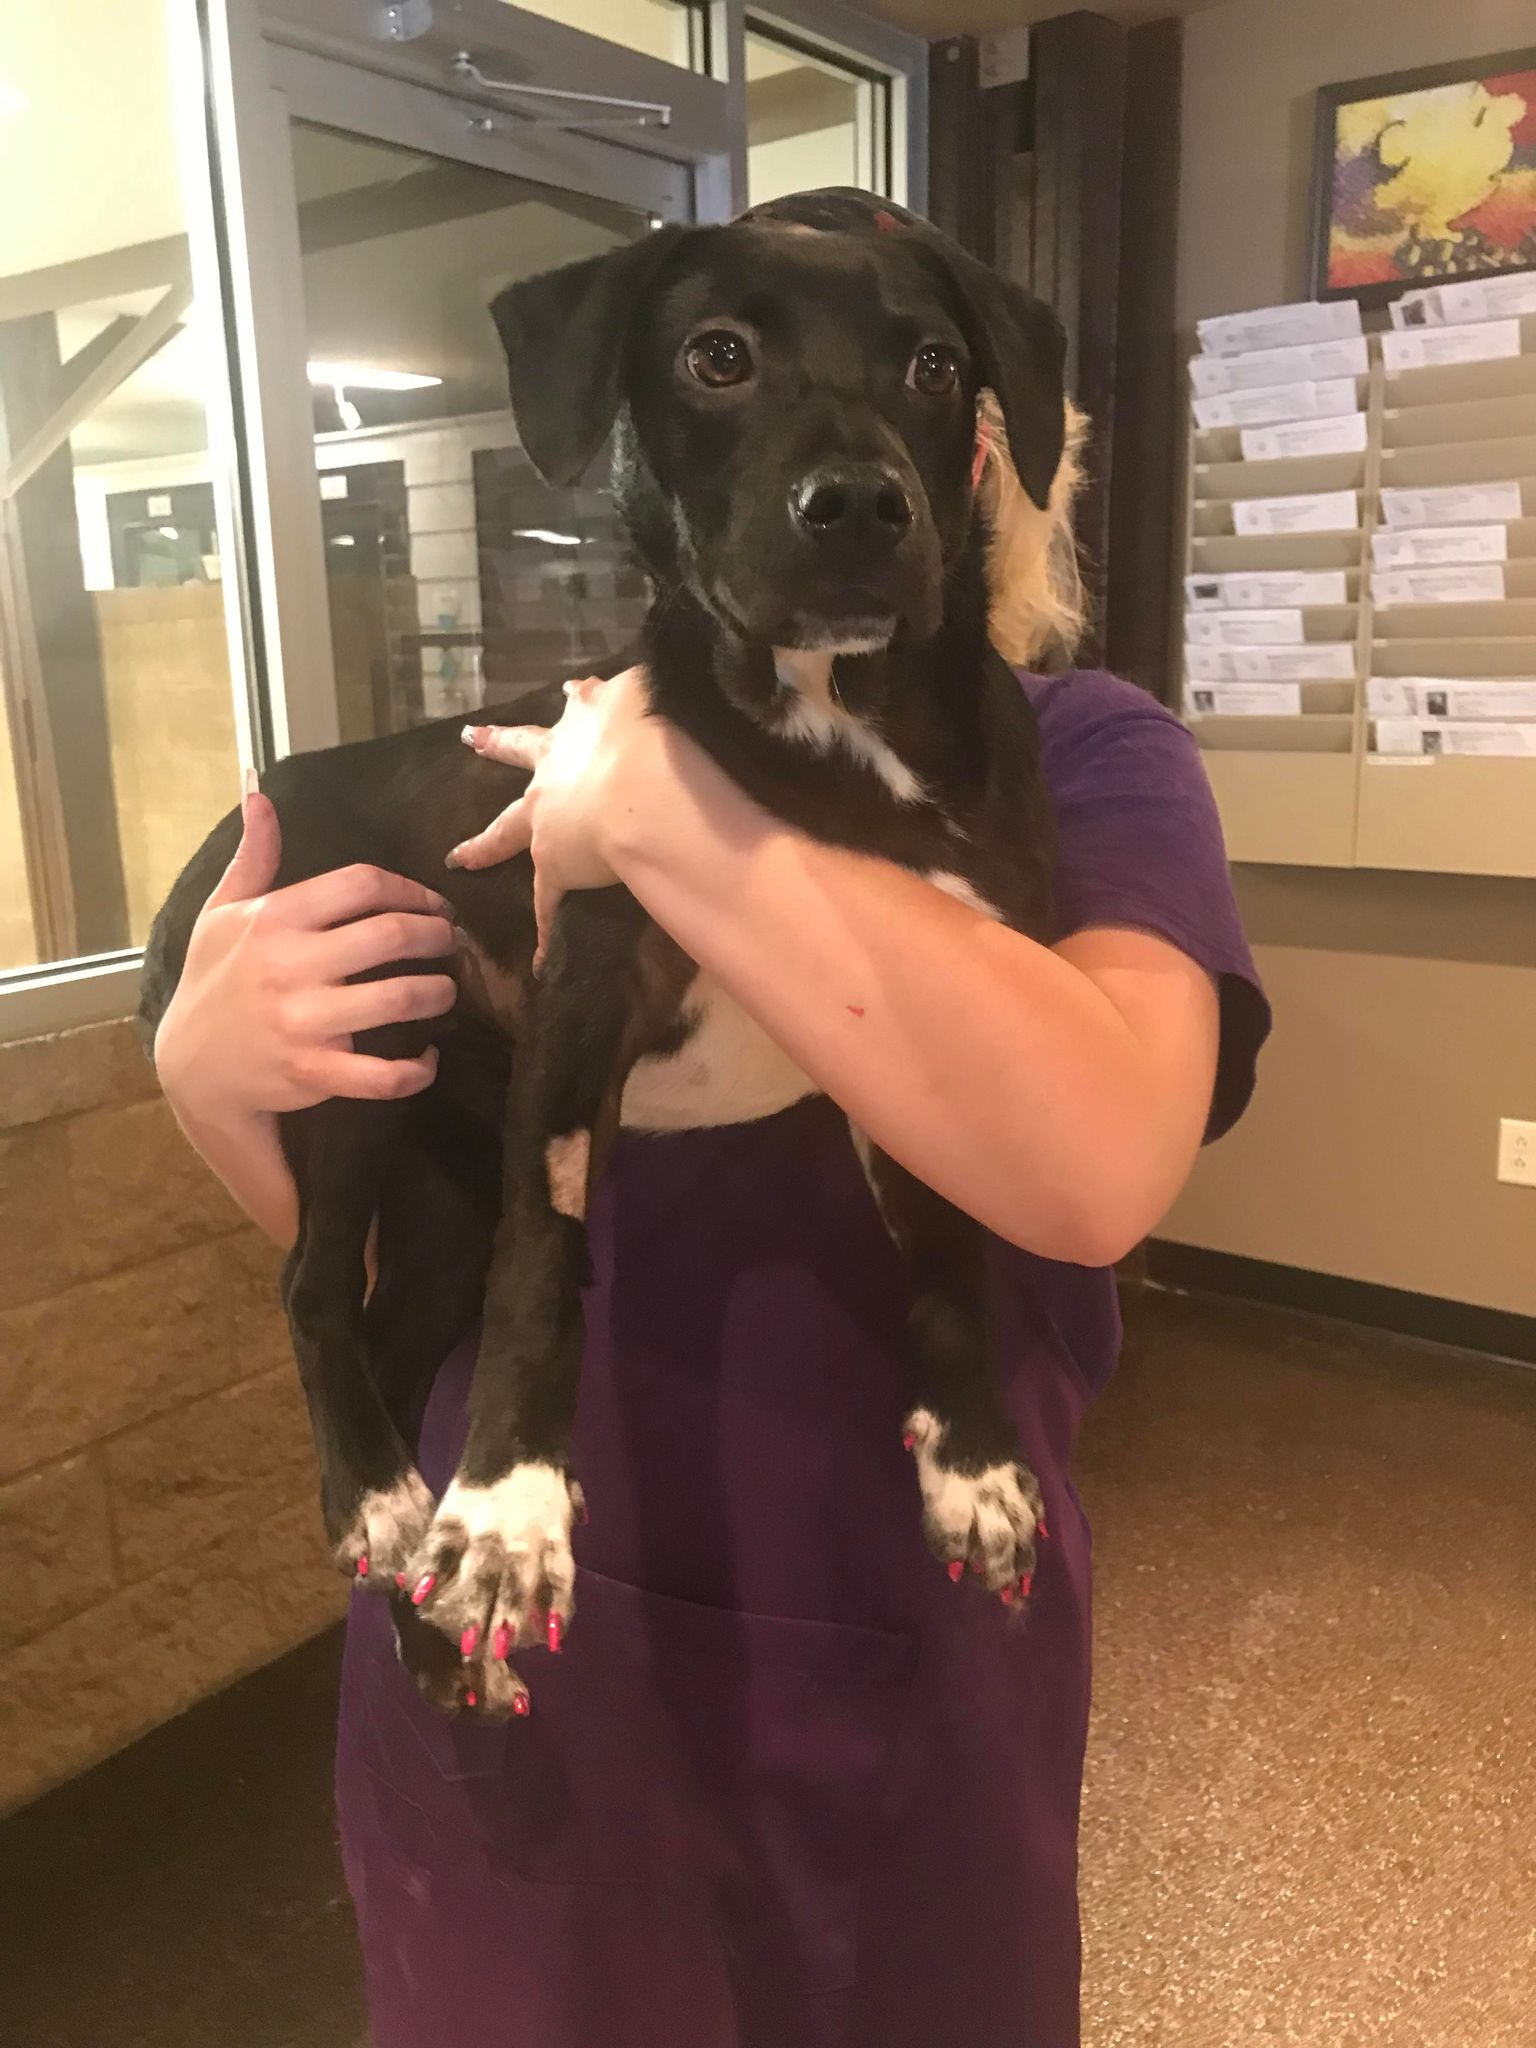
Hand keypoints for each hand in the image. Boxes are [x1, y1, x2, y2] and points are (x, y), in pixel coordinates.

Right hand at [154, 781, 459, 1126]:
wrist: (191, 1067)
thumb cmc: (214, 979)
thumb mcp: (222, 912)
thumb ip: (253, 856)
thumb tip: (259, 794)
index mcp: (275, 919)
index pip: (362, 884)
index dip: (411, 889)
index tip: (432, 904)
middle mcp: (291, 966)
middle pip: (391, 935)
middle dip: (436, 935)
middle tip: (451, 941)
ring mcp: (303, 1022)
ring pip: (396, 1000)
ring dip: (438, 993)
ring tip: (446, 990)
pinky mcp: (313, 1073)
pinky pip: (381, 1076)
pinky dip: (416, 1070)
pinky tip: (427, 1057)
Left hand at [449, 666, 654, 966]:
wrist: (646, 782)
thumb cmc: (661, 730)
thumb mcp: (662, 692)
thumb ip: (667, 689)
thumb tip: (682, 679)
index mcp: (587, 723)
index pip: (581, 707)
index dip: (579, 701)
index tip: (571, 691)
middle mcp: (557, 765)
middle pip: (521, 752)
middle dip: (496, 744)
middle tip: (470, 737)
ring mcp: (548, 816)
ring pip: (506, 829)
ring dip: (484, 843)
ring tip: (460, 854)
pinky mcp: (554, 863)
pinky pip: (546, 904)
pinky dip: (546, 932)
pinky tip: (539, 960)